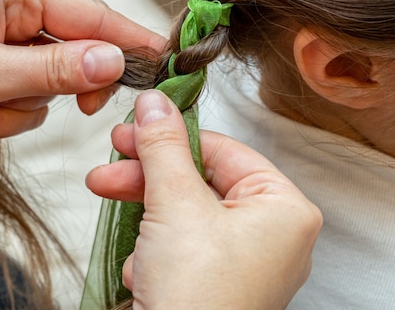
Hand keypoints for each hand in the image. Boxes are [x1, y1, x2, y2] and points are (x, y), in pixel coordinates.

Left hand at [0, 0, 165, 169]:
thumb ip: (55, 69)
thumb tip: (114, 60)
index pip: (90, 12)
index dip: (129, 38)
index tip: (164, 61)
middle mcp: (8, 10)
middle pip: (75, 48)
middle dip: (68, 84)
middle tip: (81, 107)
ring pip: (51, 80)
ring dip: (27, 104)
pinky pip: (26, 95)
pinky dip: (9, 112)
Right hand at [86, 90, 321, 309]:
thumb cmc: (198, 296)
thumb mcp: (175, 204)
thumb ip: (163, 146)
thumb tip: (154, 104)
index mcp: (283, 209)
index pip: (223, 150)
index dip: (173, 136)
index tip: (133, 127)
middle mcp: (270, 235)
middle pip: (198, 181)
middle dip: (147, 177)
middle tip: (111, 165)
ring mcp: (242, 262)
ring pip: (183, 214)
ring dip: (146, 220)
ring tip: (126, 233)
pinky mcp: (214, 283)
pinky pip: (179, 247)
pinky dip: (153, 253)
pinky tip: (144, 273)